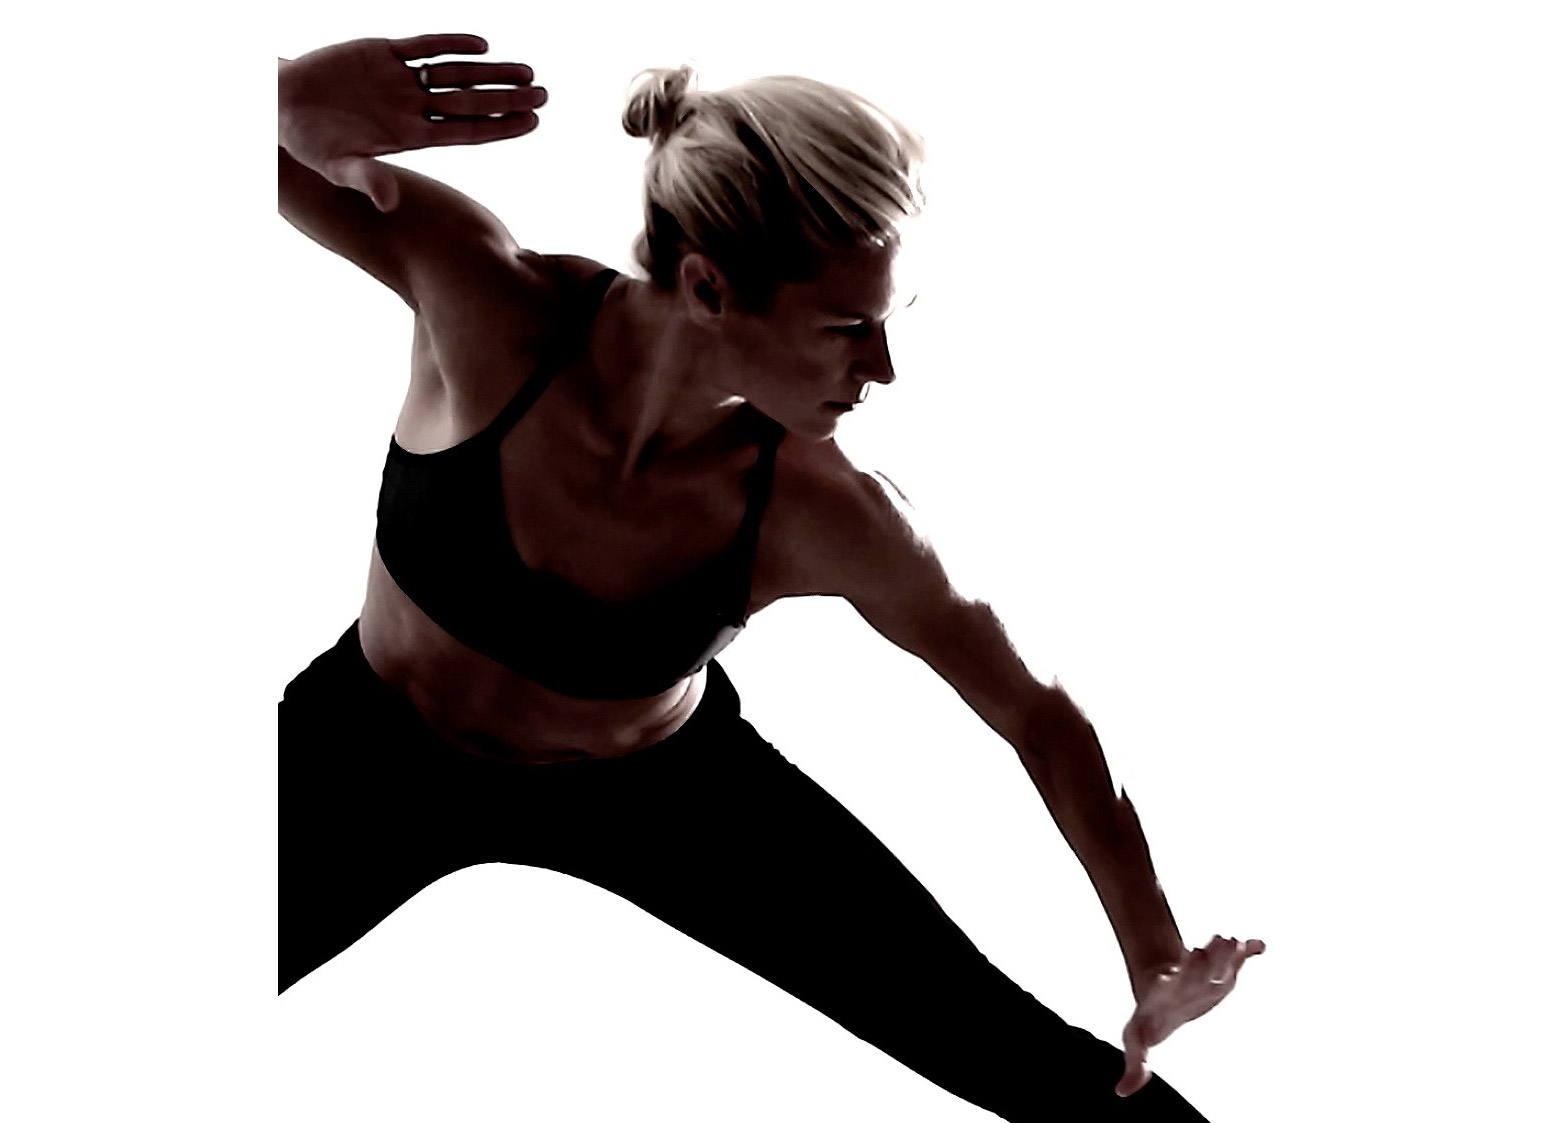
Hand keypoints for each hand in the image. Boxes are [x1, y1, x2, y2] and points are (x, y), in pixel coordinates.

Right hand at [278, 34, 546, 211]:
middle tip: (544, 93)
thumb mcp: (337, 165)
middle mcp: (413, 108)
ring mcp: (401, 80)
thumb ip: (366, 179)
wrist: (280, 104)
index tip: (532, 122)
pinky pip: (423, 45)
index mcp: (410, 137)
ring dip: (490, 70)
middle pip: (470, 102)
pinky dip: (450, 43)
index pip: (466, 131)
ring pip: (455, 73)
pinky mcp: (383, 52)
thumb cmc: (310, 142)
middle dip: (507, 97)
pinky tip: (481, 43)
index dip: (499, 126)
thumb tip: (390, 202)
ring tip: (527, 70)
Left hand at [1115, 934, 1265, 1097]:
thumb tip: (1121, 1093)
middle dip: (1209, 957)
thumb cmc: (1147, 1020)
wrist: (1157, 987)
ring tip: (1235, 939)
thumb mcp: (1136, 1040)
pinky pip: (1235, 959)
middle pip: (1199, 968)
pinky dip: (1248, 952)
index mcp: (1167, 994)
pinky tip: (1260, 945)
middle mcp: (1187, 981)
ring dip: (1226, 951)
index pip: (1177, 982)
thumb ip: (1135, 1065)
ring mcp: (1205, 974)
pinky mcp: (1220, 972)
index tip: (1193, 953)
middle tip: (1219, 938)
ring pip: (1217, 960)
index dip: (1186, 971)